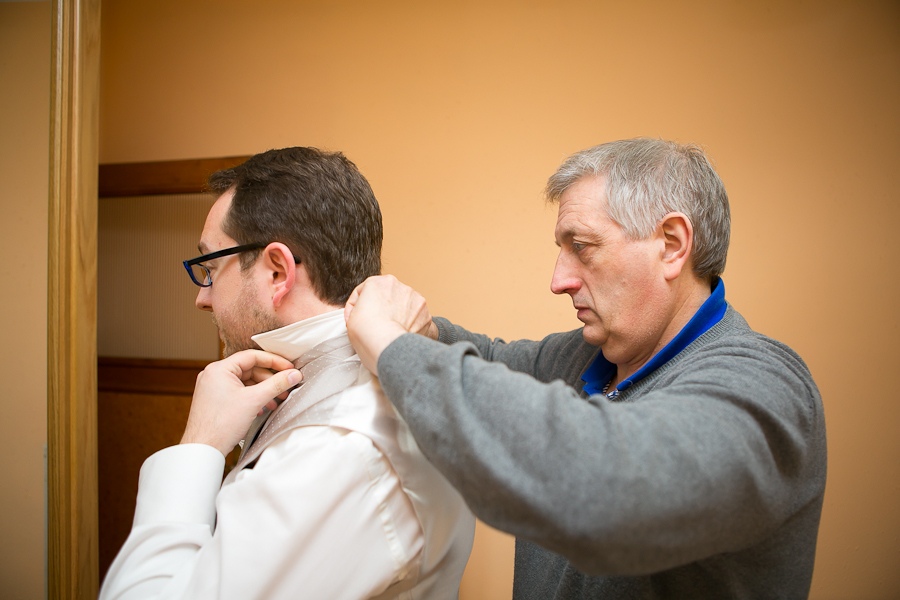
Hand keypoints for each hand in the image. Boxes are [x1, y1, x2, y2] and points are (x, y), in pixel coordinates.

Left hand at [180, 350, 302, 455]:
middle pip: (250, 369)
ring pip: (245, 382)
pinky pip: (238, 392)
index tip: (288, 367)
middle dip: (270, 379)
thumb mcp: (254, 400)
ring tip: (277, 400)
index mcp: (219, 369)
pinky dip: (252, 397)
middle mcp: (214, 375)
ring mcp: (213, 388)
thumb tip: (293, 374)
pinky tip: (263, 408)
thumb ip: (277, 384)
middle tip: (285, 386)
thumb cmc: (221, 425)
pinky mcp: (215, 400)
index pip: (252, 356)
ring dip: (263, 390)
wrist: (203, 449)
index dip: (274, 361)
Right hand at [344, 275, 437, 374]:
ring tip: (390, 332)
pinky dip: (412, 327)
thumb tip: (368, 314)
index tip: (360, 319)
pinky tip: (403, 335)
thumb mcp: (351, 316)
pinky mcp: (426, 314)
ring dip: (399, 316)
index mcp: (378, 282)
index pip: (367, 291)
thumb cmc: (366, 332)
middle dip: (384, 309)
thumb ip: (360, 308)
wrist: (386, 344)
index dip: (360, 306)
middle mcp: (399, 286)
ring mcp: (415, 299)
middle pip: (389, 297)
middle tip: (377, 326)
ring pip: (405, 307)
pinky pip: (418, 320)